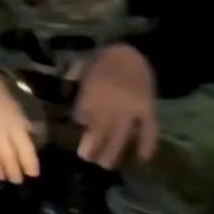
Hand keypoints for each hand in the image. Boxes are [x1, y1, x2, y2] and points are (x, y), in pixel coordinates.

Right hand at [0, 64, 39, 183]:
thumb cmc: (4, 96)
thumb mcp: (21, 110)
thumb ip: (25, 128)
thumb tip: (30, 144)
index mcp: (15, 125)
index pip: (25, 150)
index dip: (30, 165)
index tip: (33, 174)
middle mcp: (0, 132)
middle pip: (8, 158)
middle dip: (14, 172)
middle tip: (17, 180)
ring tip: (1, 177)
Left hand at [73, 44, 158, 168]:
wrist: (137, 48)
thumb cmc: (106, 57)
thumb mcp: (84, 64)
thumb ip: (73, 80)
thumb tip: (64, 95)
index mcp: (93, 91)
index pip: (81, 114)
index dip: (79, 124)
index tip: (77, 133)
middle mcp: (110, 104)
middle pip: (99, 130)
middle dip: (92, 147)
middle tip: (86, 159)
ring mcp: (130, 108)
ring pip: (120, 135)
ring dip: (113, 152)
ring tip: (106, 165)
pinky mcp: (148, 109)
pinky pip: (150, 130)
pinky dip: (147, 144)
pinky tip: (143, 158)